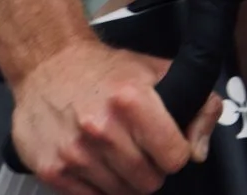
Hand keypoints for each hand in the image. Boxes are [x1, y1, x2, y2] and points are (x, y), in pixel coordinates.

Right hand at [10, 39, 219, 194]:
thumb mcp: (158, 72)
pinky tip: (95, 161)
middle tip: (139, 148)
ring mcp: (75, 152)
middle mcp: (102, 128)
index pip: (174, 157)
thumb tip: (199, 152)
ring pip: (122, 194)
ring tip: (115, 152)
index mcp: (132, 100)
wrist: (48, 64)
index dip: (175, 152)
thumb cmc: (107, 70)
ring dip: (124, 179)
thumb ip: (197, 105)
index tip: (167, 144)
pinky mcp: (52, 170)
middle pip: (149, 182)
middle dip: (150, 169)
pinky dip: (98, 186)